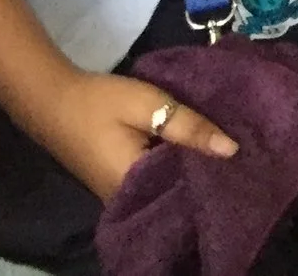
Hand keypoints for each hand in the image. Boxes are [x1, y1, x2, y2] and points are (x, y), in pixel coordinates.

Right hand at [23, 68, 236, 202]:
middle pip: (176, 190)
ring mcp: (119, 192)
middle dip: (206, 170)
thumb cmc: (99, 103)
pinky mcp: (117, 180)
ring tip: (224, 146)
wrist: (51, 98)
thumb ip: (189, 127)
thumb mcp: (148, 106)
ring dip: (189, 165)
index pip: (186, 191)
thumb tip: (232, 149)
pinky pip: (154, 177)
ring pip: (166, 183)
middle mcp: (126, 199)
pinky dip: (172, 163)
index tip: (246, 157)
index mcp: (133, 186)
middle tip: (240, 148)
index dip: (216, 173)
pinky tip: (193, 146)